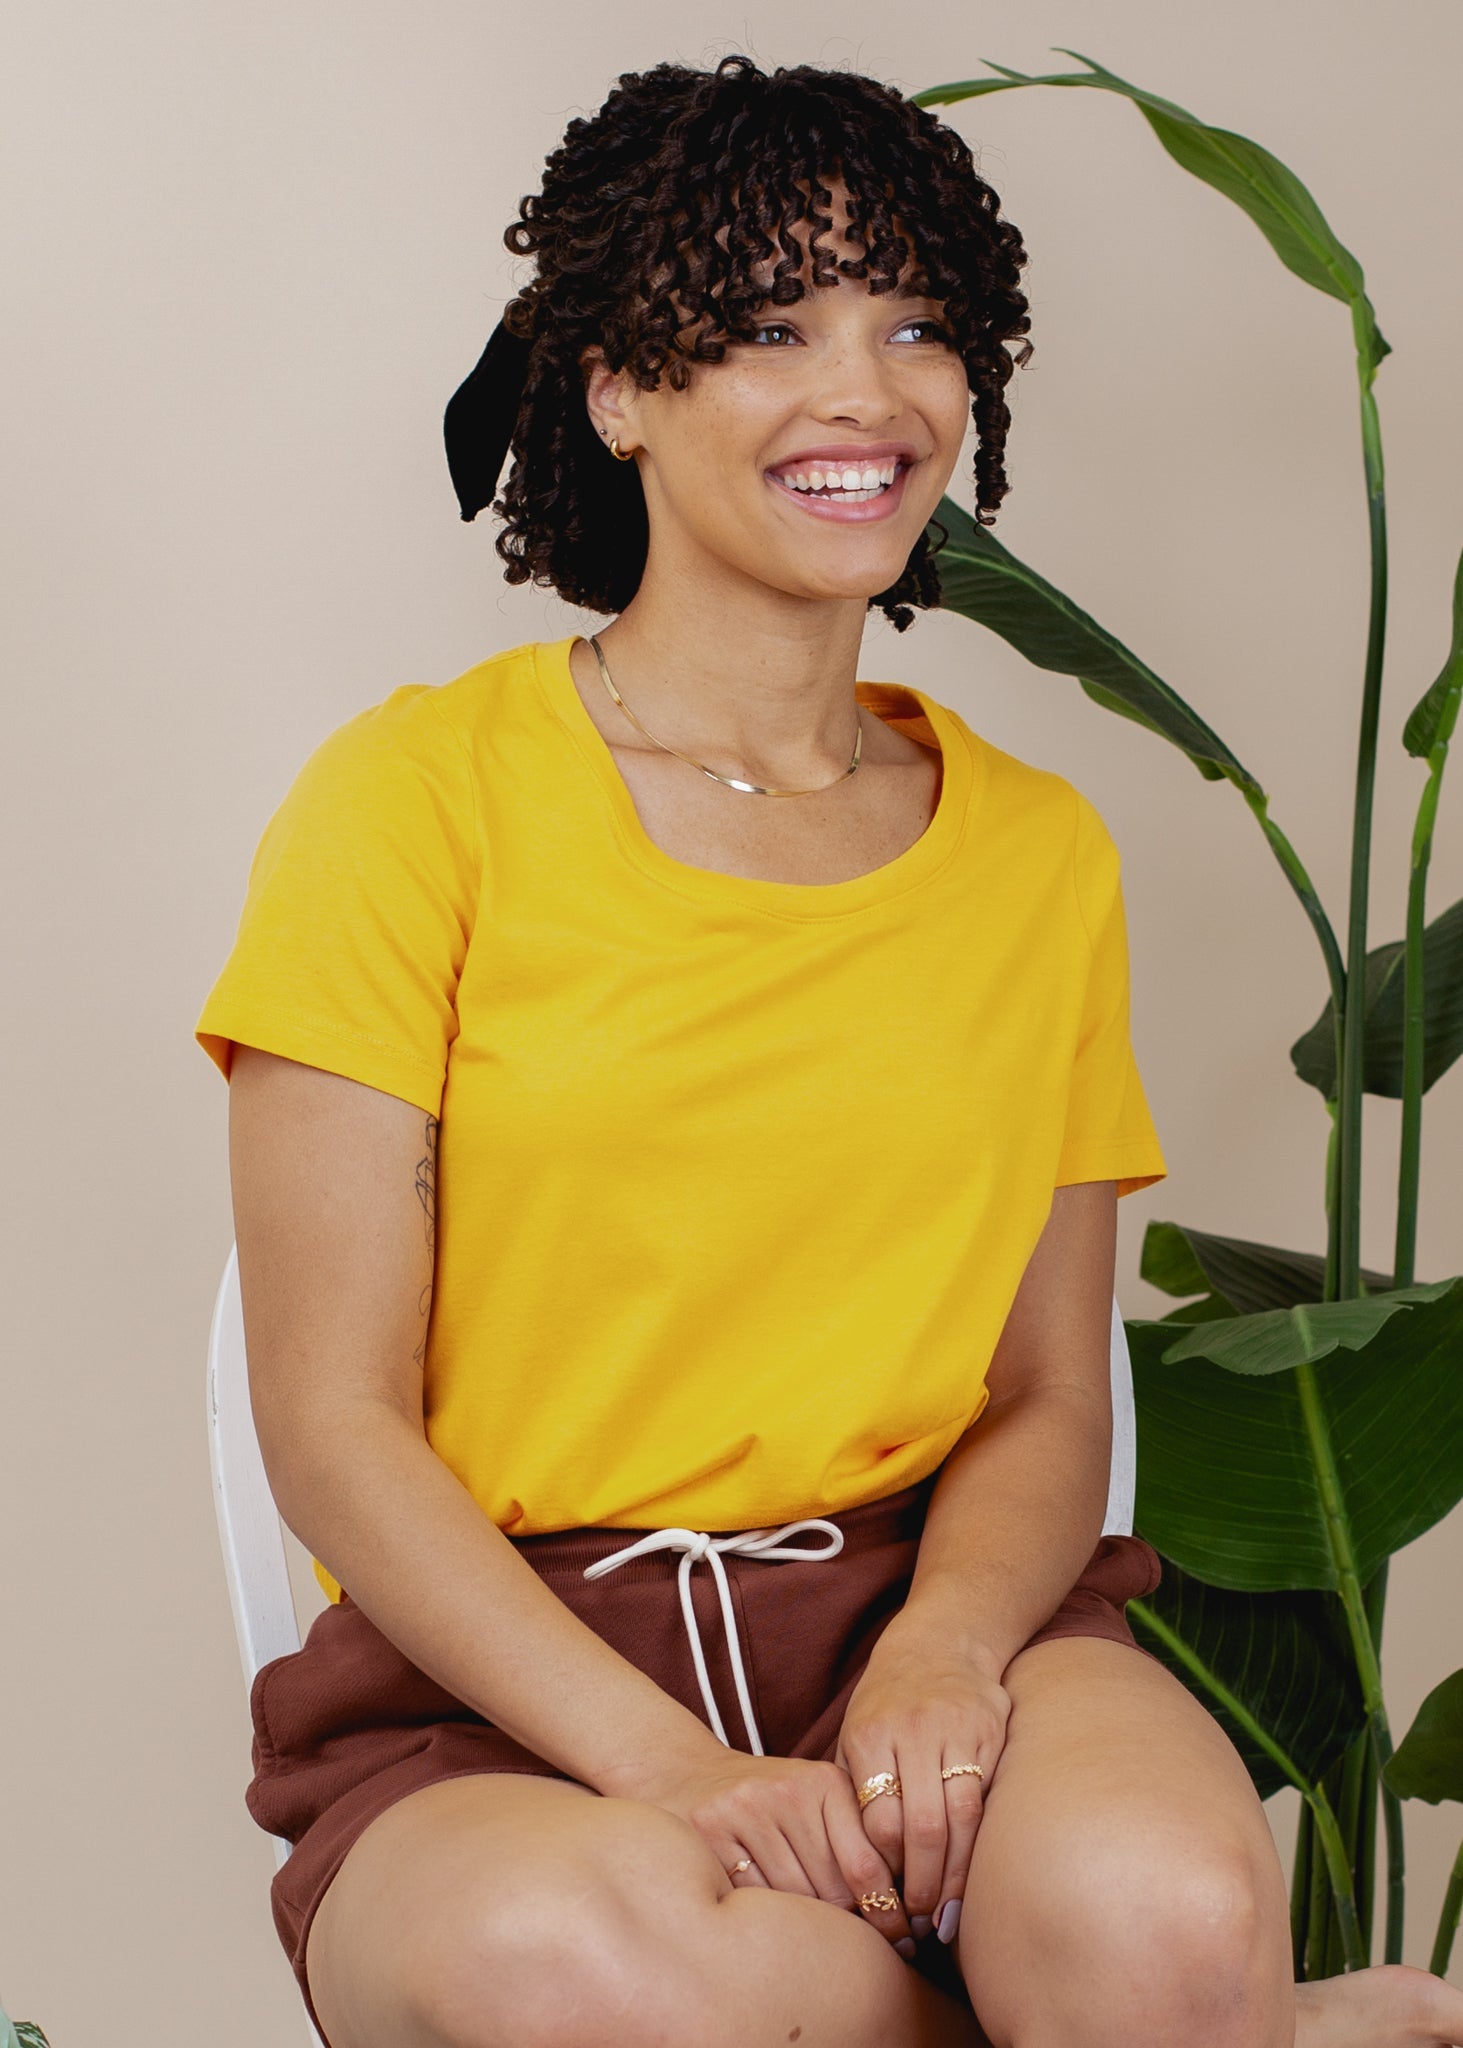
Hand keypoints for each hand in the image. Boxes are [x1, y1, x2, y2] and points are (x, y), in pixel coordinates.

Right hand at [624, 1747, 917, 1950]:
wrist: (687, 1775)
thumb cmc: (768, 1804)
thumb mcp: (815, 1804)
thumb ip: (856, 1843)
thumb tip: (904, 1916)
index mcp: (824, 1783)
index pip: (867, 1866)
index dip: (889, 1914)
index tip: (904, 1942)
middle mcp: (786, 1792)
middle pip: (832, 1892)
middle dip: (854, 1929)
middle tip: (872, 1956)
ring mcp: (743, 1812)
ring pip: (793, 1902)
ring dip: (811, 1932)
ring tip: (824, 1949)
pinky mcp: (709, 1834)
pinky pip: (752, 1901)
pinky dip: (767, 1922)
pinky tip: (773, 1928)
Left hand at [835, 1622, 1011, 1943]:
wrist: (941, 1641)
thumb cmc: (888, 1700)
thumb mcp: (855, 1732)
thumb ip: (854, 1788)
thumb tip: (848, 1863)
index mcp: (870, 1735)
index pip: (877, 1818)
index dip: (882, 1866)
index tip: (883, 1897)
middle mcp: (912, 1731)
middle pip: (921, 1825)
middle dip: (922, 1882)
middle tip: (919, 1920)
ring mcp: (956, 1730)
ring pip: (960, 1817)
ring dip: (954, 1872)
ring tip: (945, 1910)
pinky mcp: (990, 1731)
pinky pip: (986, 1798)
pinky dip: (978, 1841)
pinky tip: (971, 1871)